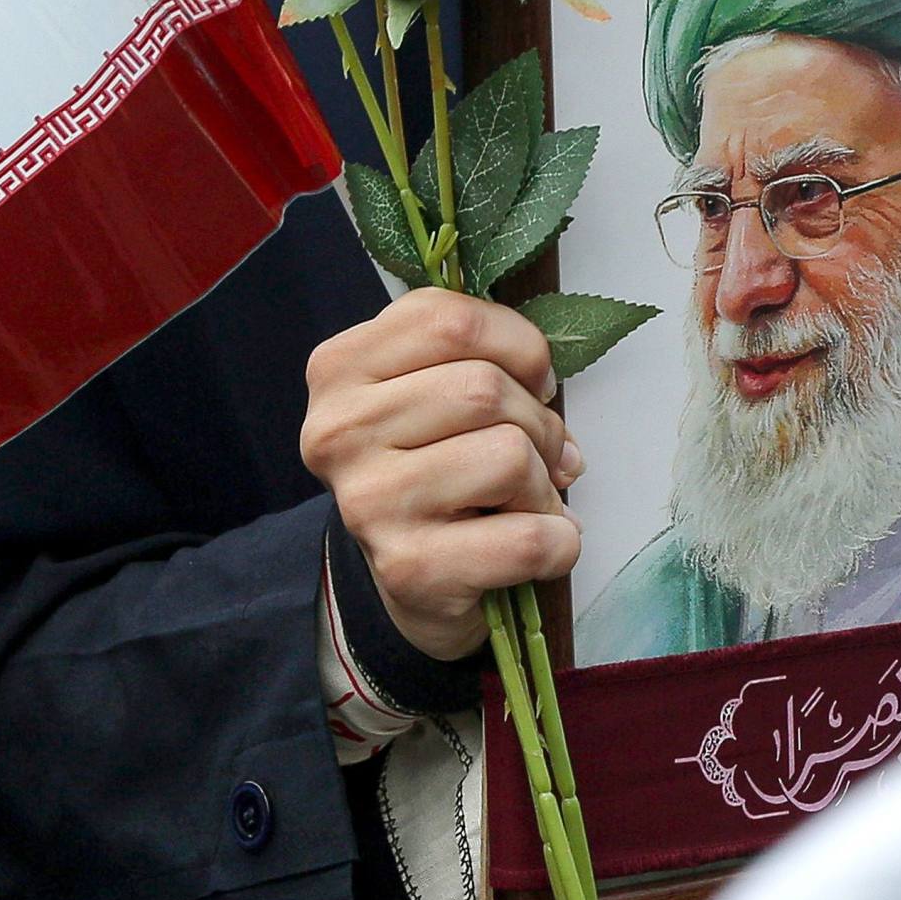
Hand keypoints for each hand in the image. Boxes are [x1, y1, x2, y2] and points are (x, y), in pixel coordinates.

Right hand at [301, 291, 579, 659]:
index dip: (520, 346)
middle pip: (484, 389)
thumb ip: (479, 358)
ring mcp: (369, 502)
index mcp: (340, 368)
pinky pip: (528, 538)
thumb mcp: (433, 388)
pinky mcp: (408, 568)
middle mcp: (340, 431)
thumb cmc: (433, 466)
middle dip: (540, 422)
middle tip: (541, 455)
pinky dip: (560, 542)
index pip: (452, 321)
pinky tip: (543, 544)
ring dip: (545, 483)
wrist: (409, 578)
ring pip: (509, 456)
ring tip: (527, 501)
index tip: (534, 382)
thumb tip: (546, 391)